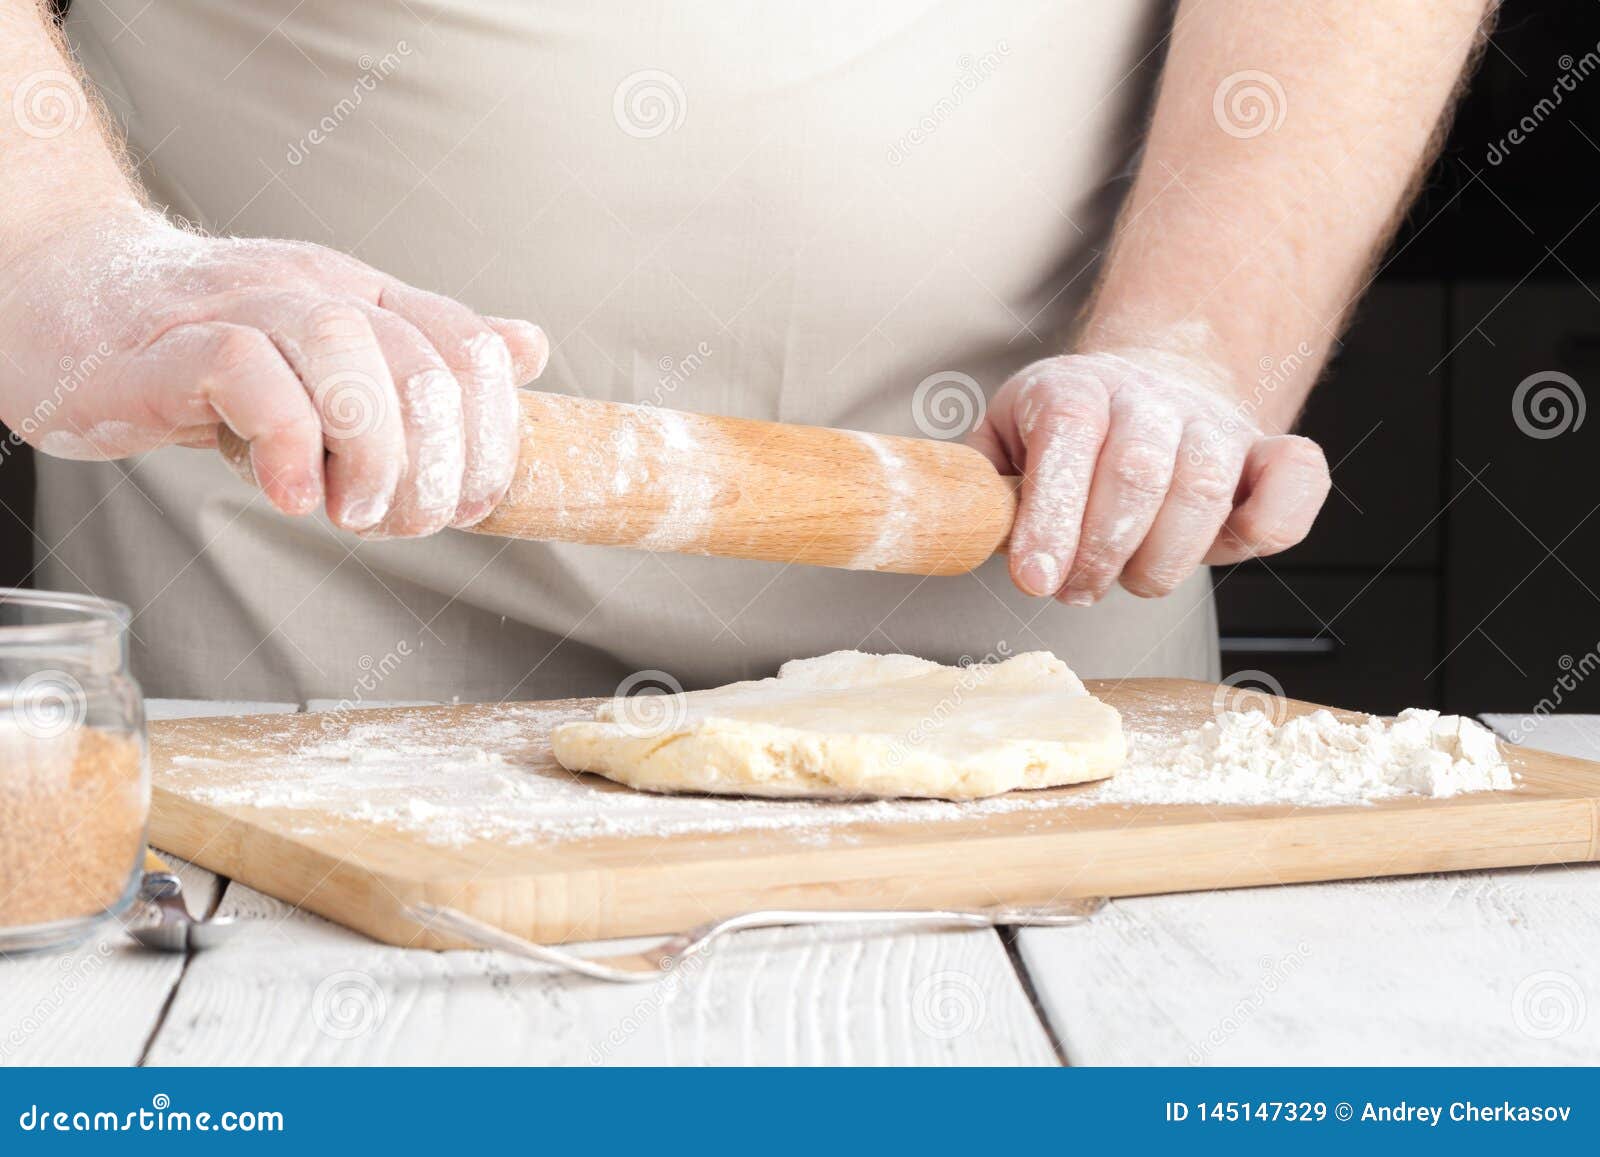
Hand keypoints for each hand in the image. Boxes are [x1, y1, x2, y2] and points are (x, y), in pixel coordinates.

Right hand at [0, 206, 547, 535]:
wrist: (64, 307)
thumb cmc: (205, 349)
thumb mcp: (333, 352)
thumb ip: (425, 354)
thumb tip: (527, 347)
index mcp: (364, 296)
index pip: (469, 347)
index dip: (492, 434)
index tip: (473, 501)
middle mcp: (314, 291)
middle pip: (421, 365)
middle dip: (434, 468)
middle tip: (404, 522)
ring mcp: (240, 308)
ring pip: (345, 353)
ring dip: (370, 456)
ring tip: (351, 514)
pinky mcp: (169, 347)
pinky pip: (247, 370)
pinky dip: (287, 443)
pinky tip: (292, 494)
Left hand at [970, 350, 1330, 603]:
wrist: (1150, 388)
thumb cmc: (1070, 434)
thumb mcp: (1006, 439)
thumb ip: (982, 480)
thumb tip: (961, 521)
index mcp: (1075, 388)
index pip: (1069, 437)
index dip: (1052, 515)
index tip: (1035, 580)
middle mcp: (1149, 397)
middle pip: (1137, 470)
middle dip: (1102, 551)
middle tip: (1075, 588)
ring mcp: (1214, 422)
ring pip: (1204, 488)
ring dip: (1162, 559)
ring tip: (1127, 580)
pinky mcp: (1268, 452)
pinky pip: (1294, 480)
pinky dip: (1271, 520)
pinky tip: (1229, 546)